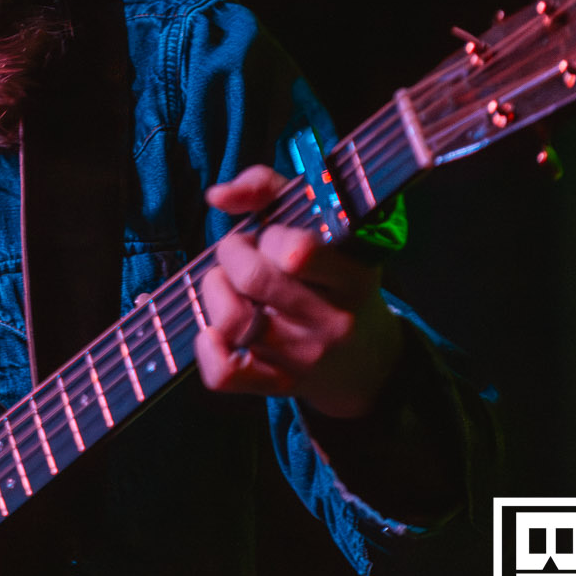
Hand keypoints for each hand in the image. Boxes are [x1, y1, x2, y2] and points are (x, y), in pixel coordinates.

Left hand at [194, 165, 404, 417]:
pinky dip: (207, 351)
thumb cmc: (331, 277)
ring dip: (214, 292)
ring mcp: (304, 358)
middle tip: (238, 253)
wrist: (367, 362)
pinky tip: (212, 332)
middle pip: (254, 279)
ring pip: (233, 320)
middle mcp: (332, 321)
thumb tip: (216, 195)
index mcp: (352, 276)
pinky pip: (227, 375)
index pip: (295, 250)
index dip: (269, 235)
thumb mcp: (321, 225)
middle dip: (231, 254)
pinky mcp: (279, 386)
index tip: (271, 236)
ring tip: (227, 286)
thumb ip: (268, 189)